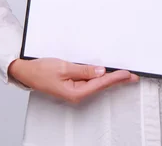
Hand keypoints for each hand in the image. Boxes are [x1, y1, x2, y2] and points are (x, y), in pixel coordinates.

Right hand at [8, 57, 138, 102]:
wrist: (27, 72)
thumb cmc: (41, 71)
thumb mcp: (63, 67)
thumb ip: (83, 70)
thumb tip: (100, 71)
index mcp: (76, 92)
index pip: (101, 83)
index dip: (116, 77)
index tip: (128, 73)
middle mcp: (77, 94)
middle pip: (102, 85)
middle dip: (118, 79)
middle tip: (133, 76)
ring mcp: (75, 91)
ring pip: (97, 84)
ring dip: (110, 78)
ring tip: (124, 75)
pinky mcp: (73, 86)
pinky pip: (90, 82)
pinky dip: (100, 77)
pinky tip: (106, 75)